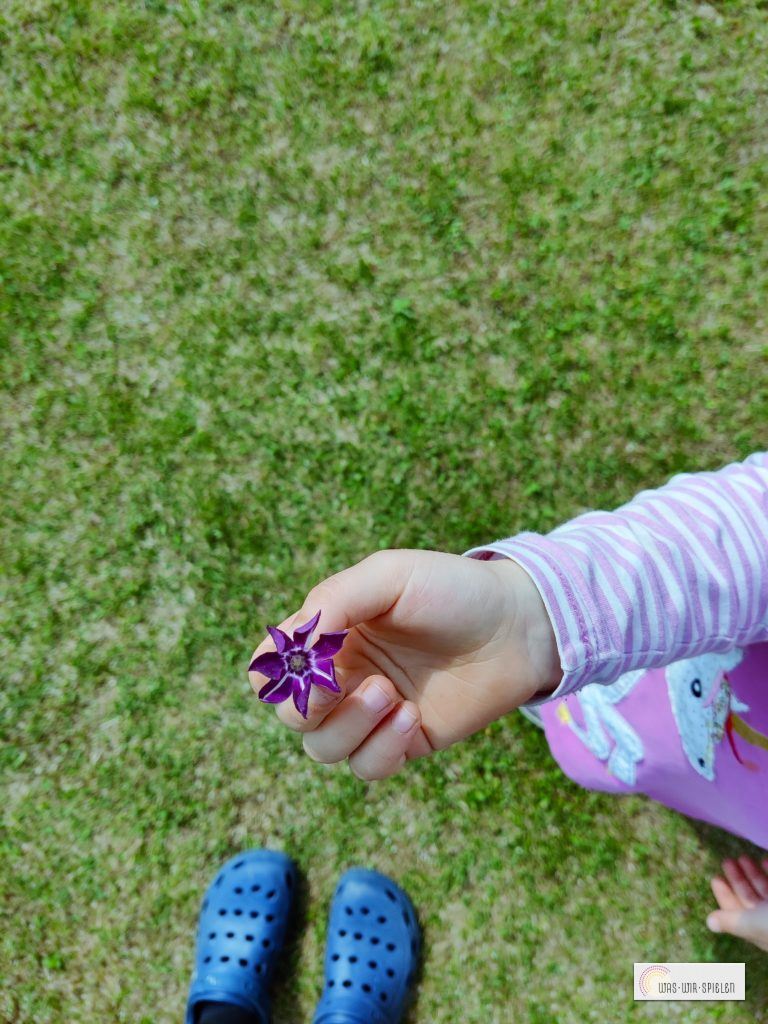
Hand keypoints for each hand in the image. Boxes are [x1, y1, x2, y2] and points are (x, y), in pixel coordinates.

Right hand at [248, 548, 560, 779]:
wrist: (519, 625)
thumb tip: (294, 644)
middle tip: (358, 683)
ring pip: (324, 748)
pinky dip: (383, 749)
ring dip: (351, 727)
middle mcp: (343, 676)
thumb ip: (335, 601)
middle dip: (313, 707)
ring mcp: (373, 713)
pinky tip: (413, 718)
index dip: (276, 675)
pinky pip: (368, 767)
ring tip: (393, 696)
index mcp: (330, 636)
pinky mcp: (405, 743)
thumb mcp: (389, 576)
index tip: (310, 662)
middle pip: (291, 716)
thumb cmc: (452, 590)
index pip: (270, 669)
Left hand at [707, 855, 767, 951]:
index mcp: (757, 931)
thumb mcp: (752, 923)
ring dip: (753, 874)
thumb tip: (708, 923)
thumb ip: (731, 922)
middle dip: (737, 880)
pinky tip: (764, 860)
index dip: (724, 896)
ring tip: (743, 857)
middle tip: (727, 861)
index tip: (715, 878)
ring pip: (764, 891)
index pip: (736, 913)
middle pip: (750, 899)